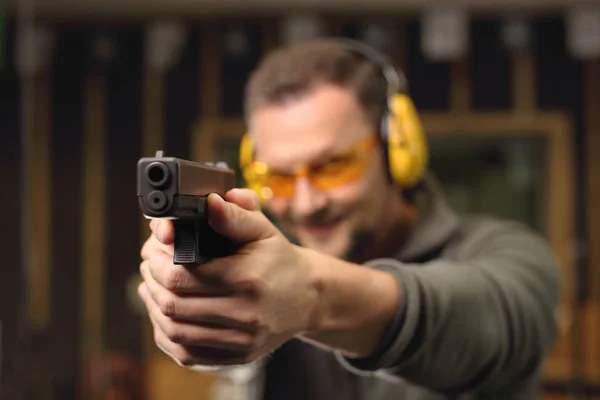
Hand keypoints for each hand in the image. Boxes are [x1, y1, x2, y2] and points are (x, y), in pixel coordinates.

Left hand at [138, 189, 321, 366]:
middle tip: (148, 266)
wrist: (308, 296)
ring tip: (151, 288)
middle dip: (152, 282)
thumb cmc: (280, 260)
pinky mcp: (238, 356)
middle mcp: (245, 314)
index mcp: (247, 279)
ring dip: (154, 309)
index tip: (152, 250)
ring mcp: (241, 340)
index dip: (157, 262)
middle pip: (174, 305)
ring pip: (176, 332)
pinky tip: (164, 316)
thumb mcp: (263, 230)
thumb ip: (235, 214)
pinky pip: (188, 353)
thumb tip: (209, 202)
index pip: (181, 276)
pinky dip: (167, 335)